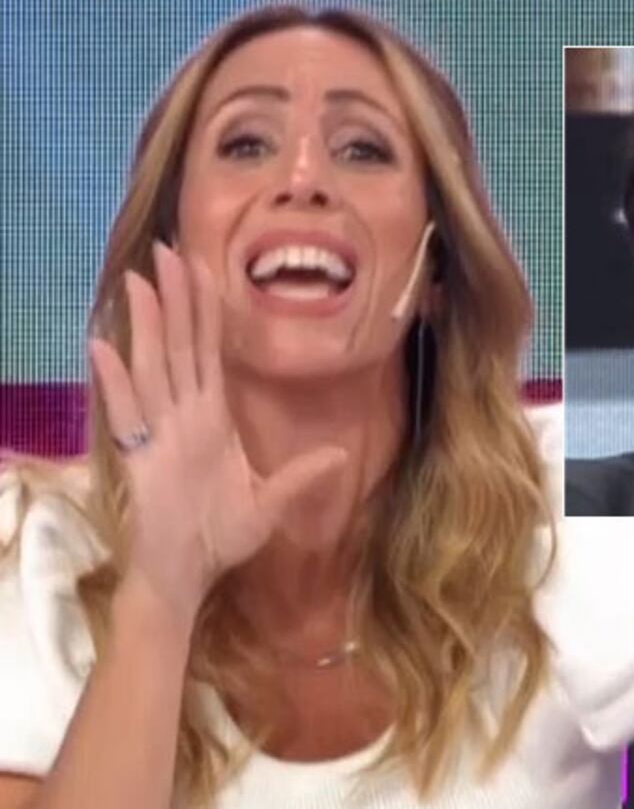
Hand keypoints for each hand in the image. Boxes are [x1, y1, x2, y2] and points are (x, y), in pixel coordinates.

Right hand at [89, 242, 346, 623]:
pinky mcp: (141, 459)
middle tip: (166, 250)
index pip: (208, 355)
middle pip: (178, 348)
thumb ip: (300, 476)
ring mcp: (160, 435)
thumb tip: (338, 453)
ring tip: (140, 281)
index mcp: (211, 422)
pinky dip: (114, 380)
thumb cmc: (219, 538)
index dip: (205, 313)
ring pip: (152, 367)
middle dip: (173, 301)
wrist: (187, 577)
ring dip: (145, 325)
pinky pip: (126, 413)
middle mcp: (183, 419)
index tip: (202, 270)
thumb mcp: (270, 503)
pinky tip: (101, 345)